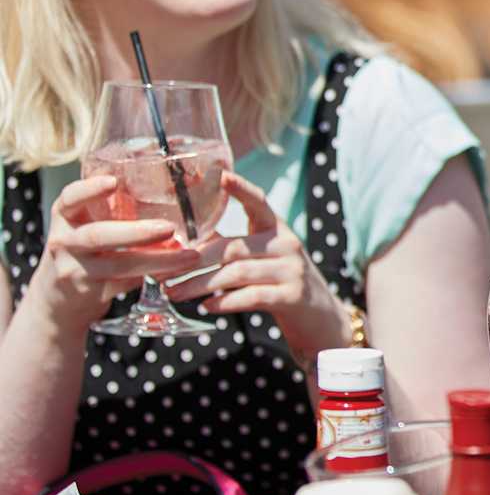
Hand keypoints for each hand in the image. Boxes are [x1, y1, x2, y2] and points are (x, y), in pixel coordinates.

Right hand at [36, 175, 198, 328]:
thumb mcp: (85, 223)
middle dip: (136, 233)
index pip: (70, 199)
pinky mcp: (93, 293)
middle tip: (168, 228)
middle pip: (98, 236)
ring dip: (159, 260)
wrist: (57, 300)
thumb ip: (113, 206)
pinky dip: (158, 274)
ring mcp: (77, 270)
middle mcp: (66, 242)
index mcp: (65, 217)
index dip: (90, 189)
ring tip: (189, 255)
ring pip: (120, 265)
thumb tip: (173, 183)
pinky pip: (130, 283)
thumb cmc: (82, 248)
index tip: (113, 182)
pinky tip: (180, 270)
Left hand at [165, 172, 349, 364]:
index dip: (241, 189)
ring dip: (200, 284)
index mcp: (276, 229)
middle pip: (233, 246)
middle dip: (193, 261)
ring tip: (175, 294)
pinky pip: (252, 296)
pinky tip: (207, 307)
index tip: (221, 176)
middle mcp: (286, 244)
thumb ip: (231, 247)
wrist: (321, 319)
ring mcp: (292, 270)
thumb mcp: (262, 258)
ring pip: (237, 273)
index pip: (259, 202)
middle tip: (164, 273)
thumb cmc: (280, 284)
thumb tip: (184, 243)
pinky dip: (225, 302)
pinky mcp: (293, 296)